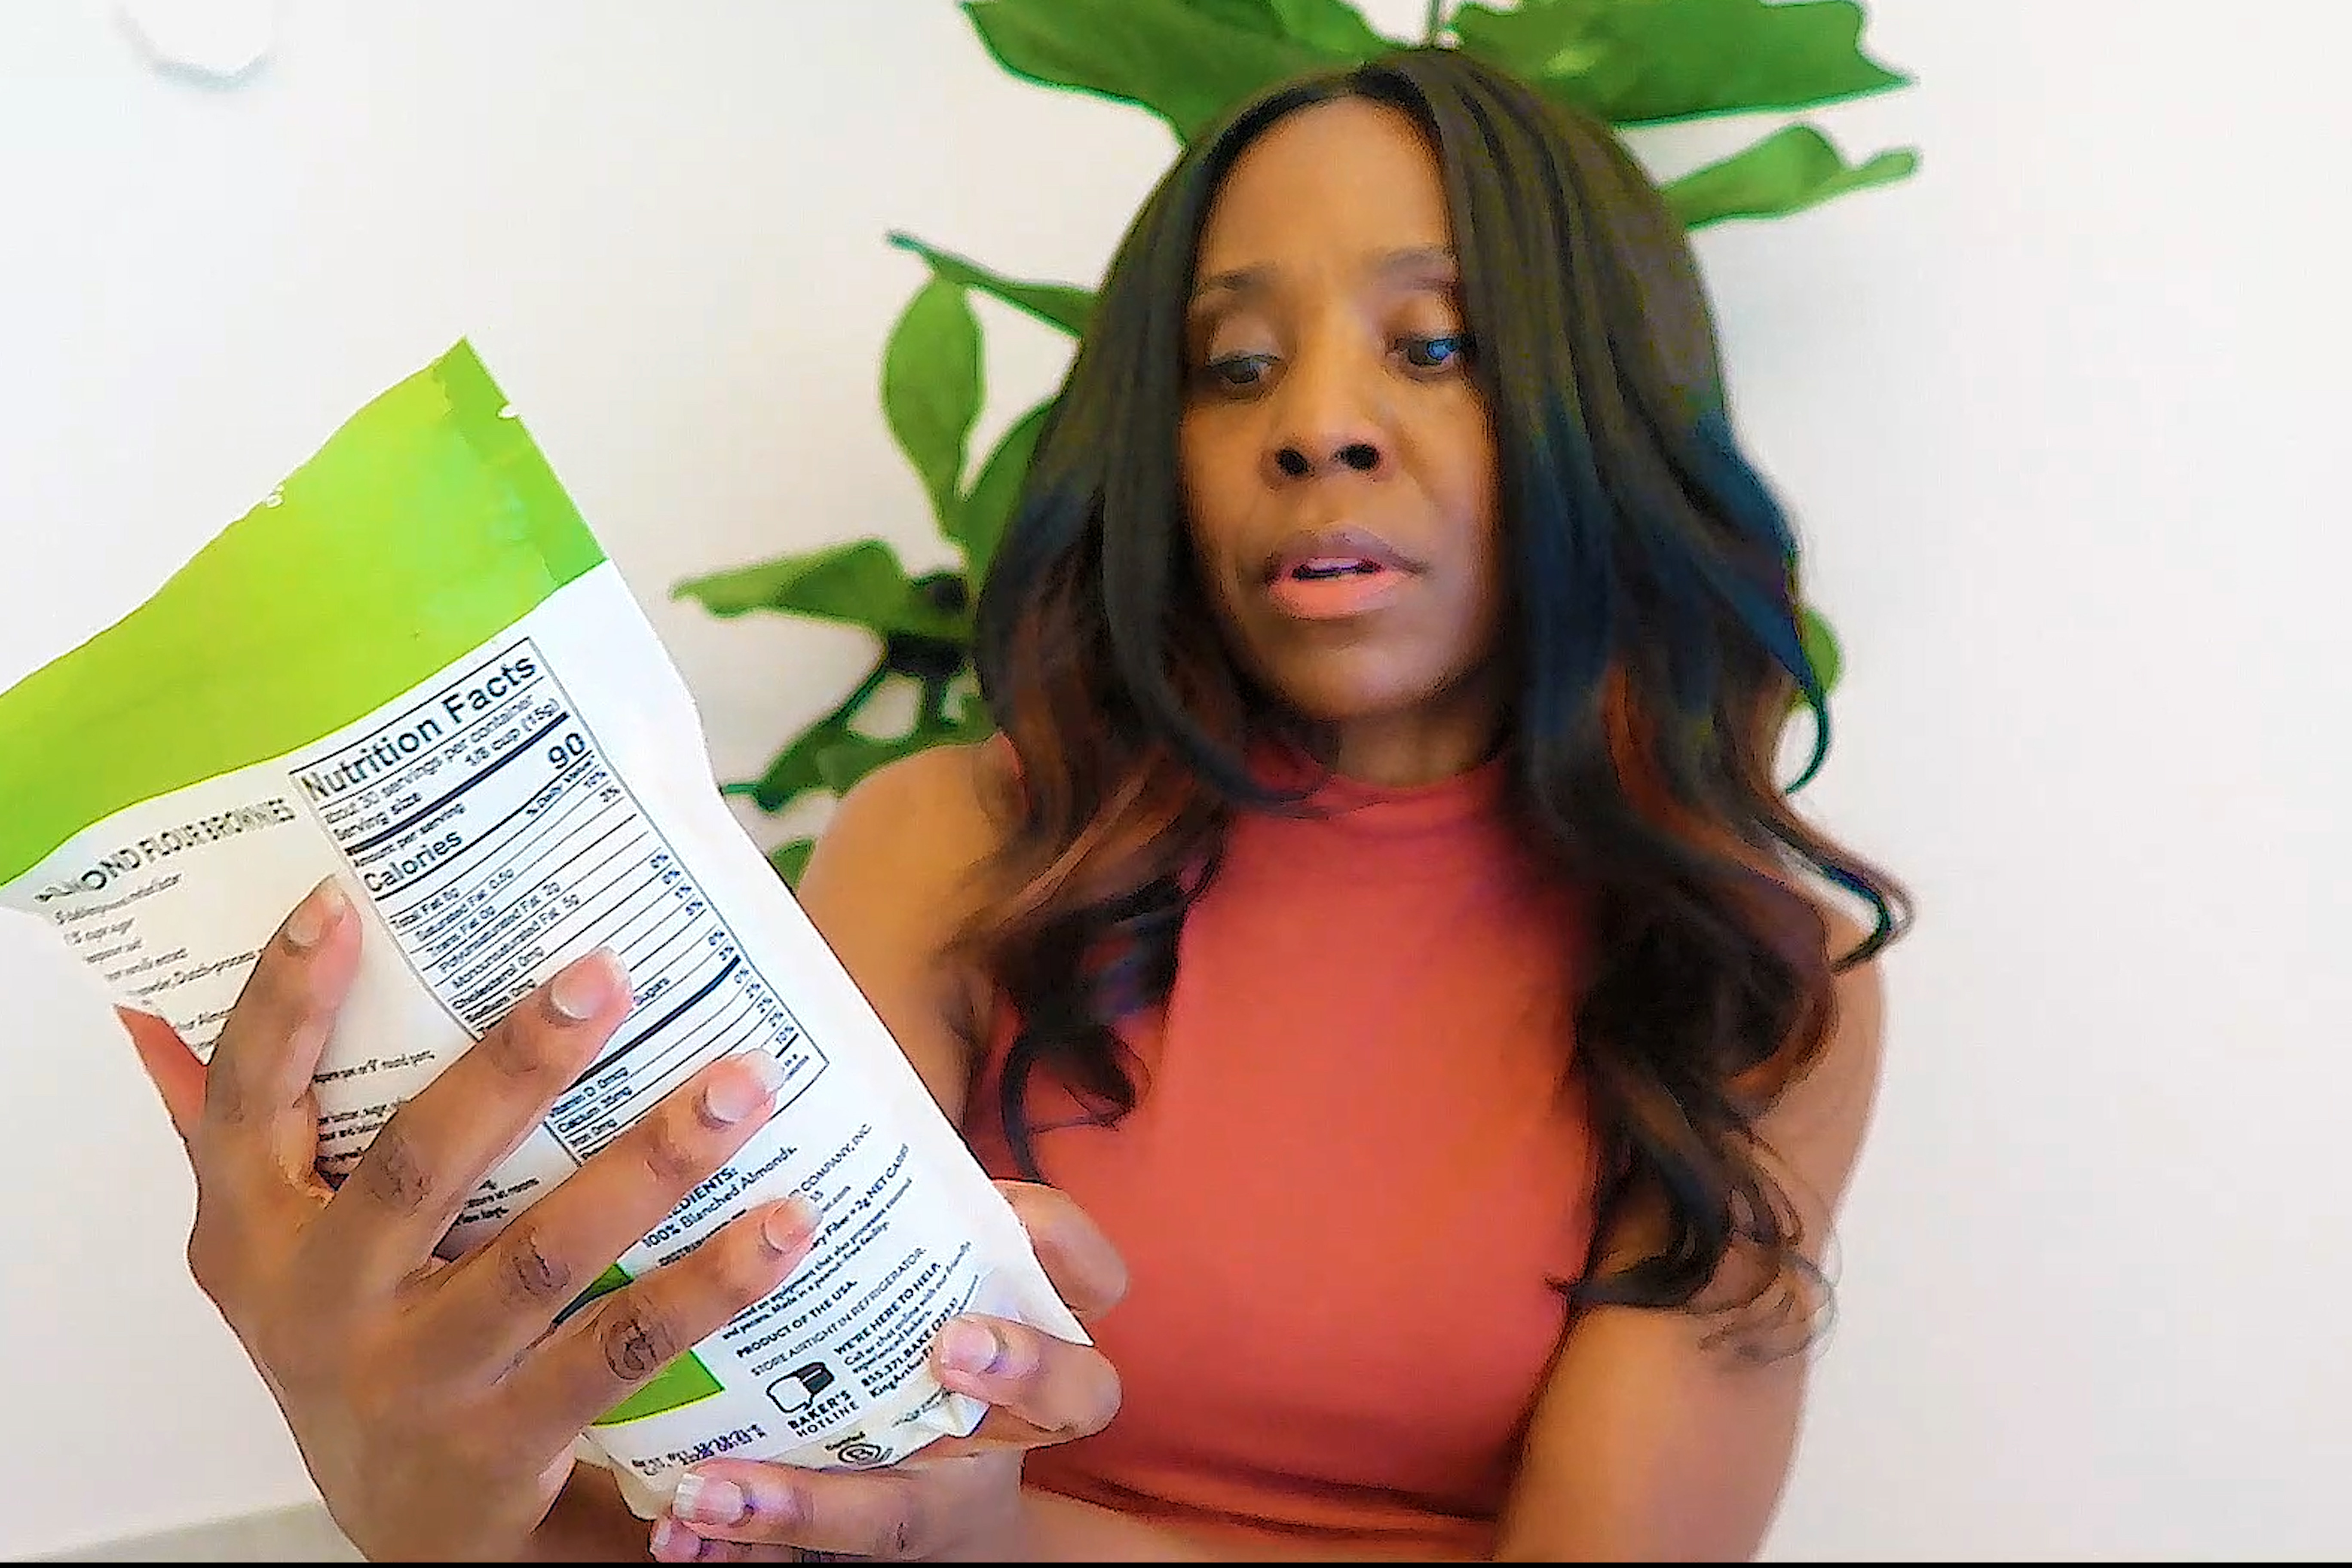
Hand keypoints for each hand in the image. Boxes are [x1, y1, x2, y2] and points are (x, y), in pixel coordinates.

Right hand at [120, 878, 816, 1560]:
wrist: (405, 1529)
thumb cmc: (360, 1342)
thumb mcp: (280, 1245)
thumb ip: (238, 1130)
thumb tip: (153, 1004)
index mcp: (254, 1238)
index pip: (246, 1101)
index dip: (279, 1001)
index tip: (339, 902)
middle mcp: (324, 1307)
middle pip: (421, 1164)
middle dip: (516, 1063)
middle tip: (609, 973)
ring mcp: (416, 1379)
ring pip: (543, 1254)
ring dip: (652, 1164)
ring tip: (740, 1084)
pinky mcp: (506, 1443)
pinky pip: (621, 1347)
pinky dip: (709, 1283)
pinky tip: (788, 1225)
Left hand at [649, 1182, 1126, 1562]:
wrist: (934, 1494)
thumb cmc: (920, 1329)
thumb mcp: (930, 1263)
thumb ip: (898, 1204)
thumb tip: (775, 1081)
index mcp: (1034, 1320)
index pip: (1094, 1276)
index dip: (1066, 1250)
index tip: (1012, 1215)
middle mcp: (1014, 1414)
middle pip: (1073, 1396)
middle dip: (1022, 1369)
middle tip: (950, 1348)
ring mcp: (952, 1487)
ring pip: (903, 1507)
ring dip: (805, 1501)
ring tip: (714, 1487)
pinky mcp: (882, 1533)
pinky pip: (814, 1559)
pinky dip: (741, 1546)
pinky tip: (677, 1532)